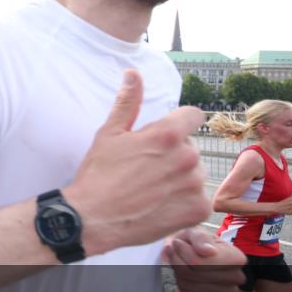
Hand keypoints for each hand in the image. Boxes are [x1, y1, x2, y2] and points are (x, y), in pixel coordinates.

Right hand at [62, 70, 210, 255]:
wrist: (93, 218)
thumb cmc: (98, 174)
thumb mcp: (109, 133)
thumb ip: (128, 102)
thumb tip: (133, 74)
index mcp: (167, 134)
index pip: (193, 116)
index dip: (177, 124)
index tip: (162, 139)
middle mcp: (187, 157)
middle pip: (191, 147)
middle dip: (174, 154)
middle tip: (146, 169)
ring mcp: (194, 185)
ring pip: (194, 174)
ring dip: (179, 179)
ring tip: (152, 190)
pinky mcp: (197, 210)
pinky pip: (198, 200)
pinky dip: (184, 203)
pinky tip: (160, 206)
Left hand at [162, 228, 245, 291]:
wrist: (195, 256)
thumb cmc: (196, 243)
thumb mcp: (196, 232)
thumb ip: (200, 238)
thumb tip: (208, 252)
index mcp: (236, 258)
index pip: (201, 262)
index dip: (183, 252)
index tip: (177, 243)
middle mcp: (238, 277)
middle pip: (195, 274)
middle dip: (179, 262)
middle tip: (175, 252)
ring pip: (191, 286)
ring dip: (179, 274)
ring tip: (180, 264)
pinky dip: (182, 287)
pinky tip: (185, 277)